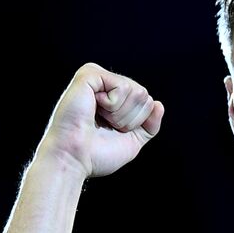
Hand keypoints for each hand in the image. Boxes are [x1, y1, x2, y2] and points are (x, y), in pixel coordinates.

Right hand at [34, 63, 164, 177]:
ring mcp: (96, 78)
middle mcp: (104, 85)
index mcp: (113, 99)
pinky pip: (122, 86)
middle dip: (130, 118)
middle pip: (144, 96)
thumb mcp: (132, 141)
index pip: (147, 103)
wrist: (74, 158)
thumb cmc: (96, 153)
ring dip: (121, 114)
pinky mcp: (89, 74)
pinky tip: (93, 108)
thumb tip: (158, 104)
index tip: (112, 131)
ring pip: (137, 91)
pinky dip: (113, 104)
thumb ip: (148, 124)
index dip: (136, 123)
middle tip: (104, 126)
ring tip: (97, 118)